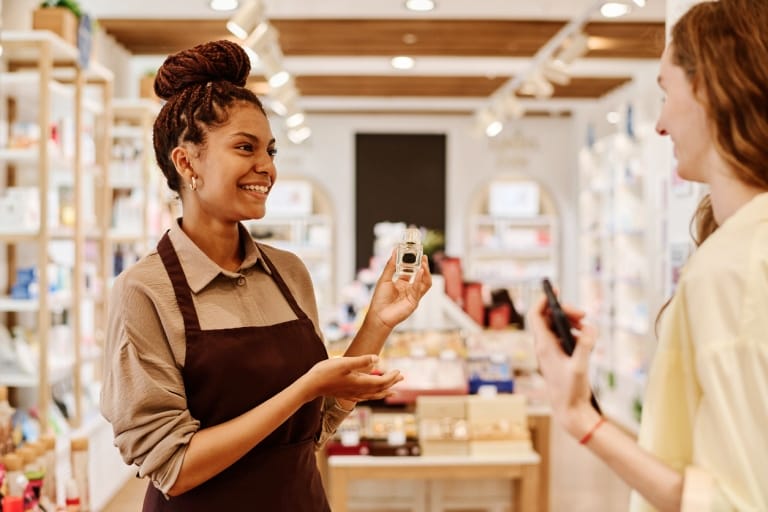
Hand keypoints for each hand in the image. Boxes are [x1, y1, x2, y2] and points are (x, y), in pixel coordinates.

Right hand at [301, 355, 403, 402]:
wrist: (310, 385)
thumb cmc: (326, 372)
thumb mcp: (344, 363)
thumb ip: (361, 361)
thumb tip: (378, 359)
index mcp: (360, 383)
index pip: (381, 382)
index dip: (392, 377)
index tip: (399, 371)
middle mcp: (358, 391)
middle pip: (380, 389)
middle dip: (392, 383)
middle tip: (402, 377)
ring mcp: (352, 394)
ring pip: (373, 395)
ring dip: (384, 391)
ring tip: (393, 391)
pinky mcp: (346, 395)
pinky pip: (364, 398)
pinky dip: (373, 396)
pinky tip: (371, 395)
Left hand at [365, 250, 431, 329]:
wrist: (378, 315)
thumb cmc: (380, 300)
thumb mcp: (384, 279)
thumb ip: (391, 265)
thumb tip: (395, 251)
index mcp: (402, 283)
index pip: (411, 270)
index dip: (414, 262)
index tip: (414, 253)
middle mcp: (409, 289)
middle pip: (421, 276)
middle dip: (423, 265)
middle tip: (423, 256)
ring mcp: (413, 295)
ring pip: (425, 282)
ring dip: (426, 272)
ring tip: (423, 262)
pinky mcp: (414, 301)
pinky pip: (420, 289)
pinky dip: (420, 279)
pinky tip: (420, 271)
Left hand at [526, 292, 599, 436]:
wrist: (569, 410)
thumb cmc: (571, 390)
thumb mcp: (580, 367)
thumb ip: (586, 346)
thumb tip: (590, 328)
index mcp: (544, 346)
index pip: (536, 315)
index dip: (543, 300)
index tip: (554, 290)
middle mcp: (544, 347)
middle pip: (548, 318)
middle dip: (565, 311)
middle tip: (583, 314)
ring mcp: (550, 352)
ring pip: (555, 327)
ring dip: (570, 321)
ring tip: (586, 325)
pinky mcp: (558, 357)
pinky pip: (562, 336)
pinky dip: (573, 332)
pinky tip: (586, 338)